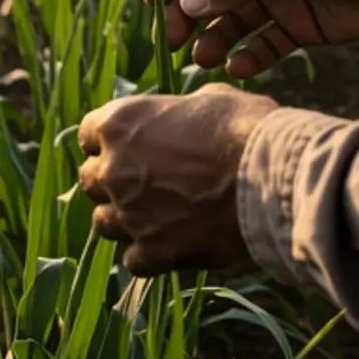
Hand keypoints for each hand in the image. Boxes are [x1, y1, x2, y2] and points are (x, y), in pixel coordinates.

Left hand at [77, 83, 278, 275]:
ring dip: (123, 219)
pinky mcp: (153, 252)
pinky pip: (132, 260)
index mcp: (120, 123)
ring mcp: (130, 214)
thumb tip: (186, 116)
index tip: (127, 146)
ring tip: (152, 216)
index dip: (109, 140)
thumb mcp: (210, 98)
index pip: (88, 134)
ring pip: (103, 223)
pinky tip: (169, 244)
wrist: (269, 176)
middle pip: (89, 180)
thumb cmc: (245, 127)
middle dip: (110, 181)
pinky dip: (147, 254)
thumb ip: (181, 111)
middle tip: (141, 182)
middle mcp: (114, 169)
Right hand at [147, 0, 358, 76]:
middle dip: (190, 13)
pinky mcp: (300, 24)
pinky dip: (250, 57)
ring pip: (234, 20)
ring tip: (204, 60)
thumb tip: (188, 4)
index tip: (156, 1)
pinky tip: (240, 67)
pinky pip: (265, 44)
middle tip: (175, 41)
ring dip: (216, 39)